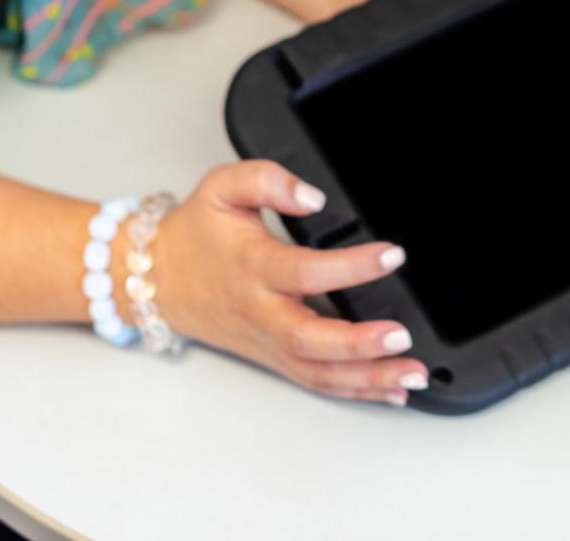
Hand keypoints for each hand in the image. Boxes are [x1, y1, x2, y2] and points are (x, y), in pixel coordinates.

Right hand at [143, 161, 427, 405]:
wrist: (157, 278)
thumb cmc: (197, 233)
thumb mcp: (222, 187)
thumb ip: (267, 180)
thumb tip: (311, 196)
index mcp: (254, 267)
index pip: (305, 271)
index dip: (351, 266)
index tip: (392, 255)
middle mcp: (261, 312)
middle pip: (309, 339)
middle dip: (358, 344)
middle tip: (401, 336)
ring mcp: (267, 342)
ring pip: (317, 371)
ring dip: (367, 379)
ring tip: (412, 374)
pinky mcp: (273, 358)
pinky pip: (314, 380)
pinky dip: (354, 391)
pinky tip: (391, 389)